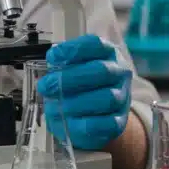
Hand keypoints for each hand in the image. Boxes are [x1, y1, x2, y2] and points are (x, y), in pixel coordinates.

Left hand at [36, 34, 132, 149]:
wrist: (95, 113)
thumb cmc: (80, 85)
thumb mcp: (71, 68)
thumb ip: (62, 64)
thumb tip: (53, 61)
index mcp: (107, 53)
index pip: (96, 44)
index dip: (74, 49)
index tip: (52, 57)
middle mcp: (119, 72)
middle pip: (101, 71)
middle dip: (70, 78)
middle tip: (46, 86)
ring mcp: (122, 97)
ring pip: (106, 98)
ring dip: (75, 103)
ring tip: (54, 107)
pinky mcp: (120, 122)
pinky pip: (108, 123)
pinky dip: (86, 124)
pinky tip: (69, 121)